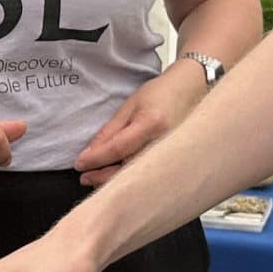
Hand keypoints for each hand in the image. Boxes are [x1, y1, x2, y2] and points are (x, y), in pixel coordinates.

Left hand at [73, 65, 204, 187]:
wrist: (192, 89)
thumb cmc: (162, 93)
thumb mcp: (131, 106)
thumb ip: (111, 130)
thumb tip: (91, 152)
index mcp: (152, 124)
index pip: (117, 148)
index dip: (96, 159)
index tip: (80, 164)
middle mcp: (164, 143)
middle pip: (129, 169)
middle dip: (103, 177)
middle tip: (85, 178)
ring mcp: (173, 155)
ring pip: (140, 177)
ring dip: (116, 182)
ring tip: (97, 180)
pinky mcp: (177, 162)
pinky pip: (151, 175)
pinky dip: (133, 180)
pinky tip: (120, 181)